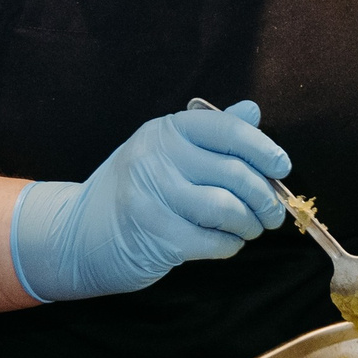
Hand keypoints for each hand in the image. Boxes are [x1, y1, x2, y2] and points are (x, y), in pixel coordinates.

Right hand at [10, 100, 289, 302]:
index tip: (283, 167)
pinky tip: (227, 244)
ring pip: (227, 209)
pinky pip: (212, 241)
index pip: (227, 130)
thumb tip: (253, 111)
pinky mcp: (155, 235)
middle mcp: (158, 158)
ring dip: (250, 224)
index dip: (264, 148)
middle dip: (265, 197)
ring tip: (252, 229)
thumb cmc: (133, 192)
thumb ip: (211, 133)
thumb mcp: (165, 152)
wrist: (74, 236)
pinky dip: (229, 245)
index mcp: (166, 132)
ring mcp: (153, 197)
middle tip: (273, 213)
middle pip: (234, 173)